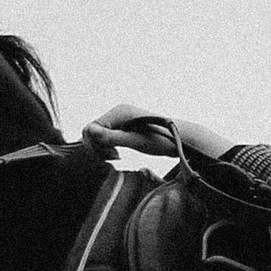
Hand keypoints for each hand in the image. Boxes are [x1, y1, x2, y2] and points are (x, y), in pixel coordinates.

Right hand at [87, 107, 231, 164]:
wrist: (180, 138)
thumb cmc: (161, 139)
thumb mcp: (135, 141)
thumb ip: (112, 137)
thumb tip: (89, 131)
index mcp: (119, 112)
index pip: (90, 128)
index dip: (94, 145)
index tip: (110, 156)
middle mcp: (118, 112)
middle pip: (93, 132)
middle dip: (98, 147)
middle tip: (114, 158)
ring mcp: (121, 119)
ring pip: (99, 135)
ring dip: (103, 148)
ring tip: (117, 156)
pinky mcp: (125, 126)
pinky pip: (107, 136)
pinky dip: (109, 147)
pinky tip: (118, 154)